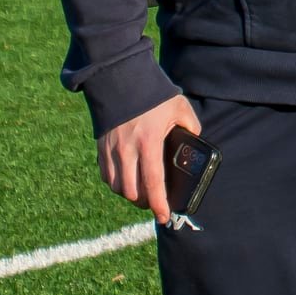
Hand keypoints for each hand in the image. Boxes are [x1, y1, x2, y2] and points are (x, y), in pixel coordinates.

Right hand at [97, 95, 201, 223]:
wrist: (121, 78)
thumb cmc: (153, 94)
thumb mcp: (179, 107)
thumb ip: (190, 125)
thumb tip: (195, 140)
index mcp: (148, 142)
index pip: (153, 182)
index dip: (158, 204)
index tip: (164, 216)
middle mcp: (127, 149)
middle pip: (131, 191)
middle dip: (144, 202)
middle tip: (154, 203)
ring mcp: (111, 149)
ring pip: (116, 187)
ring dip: (129, 194)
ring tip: (141, 193)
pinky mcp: (101, 147)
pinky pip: (106, 175)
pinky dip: (116, 183)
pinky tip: (127, 180)